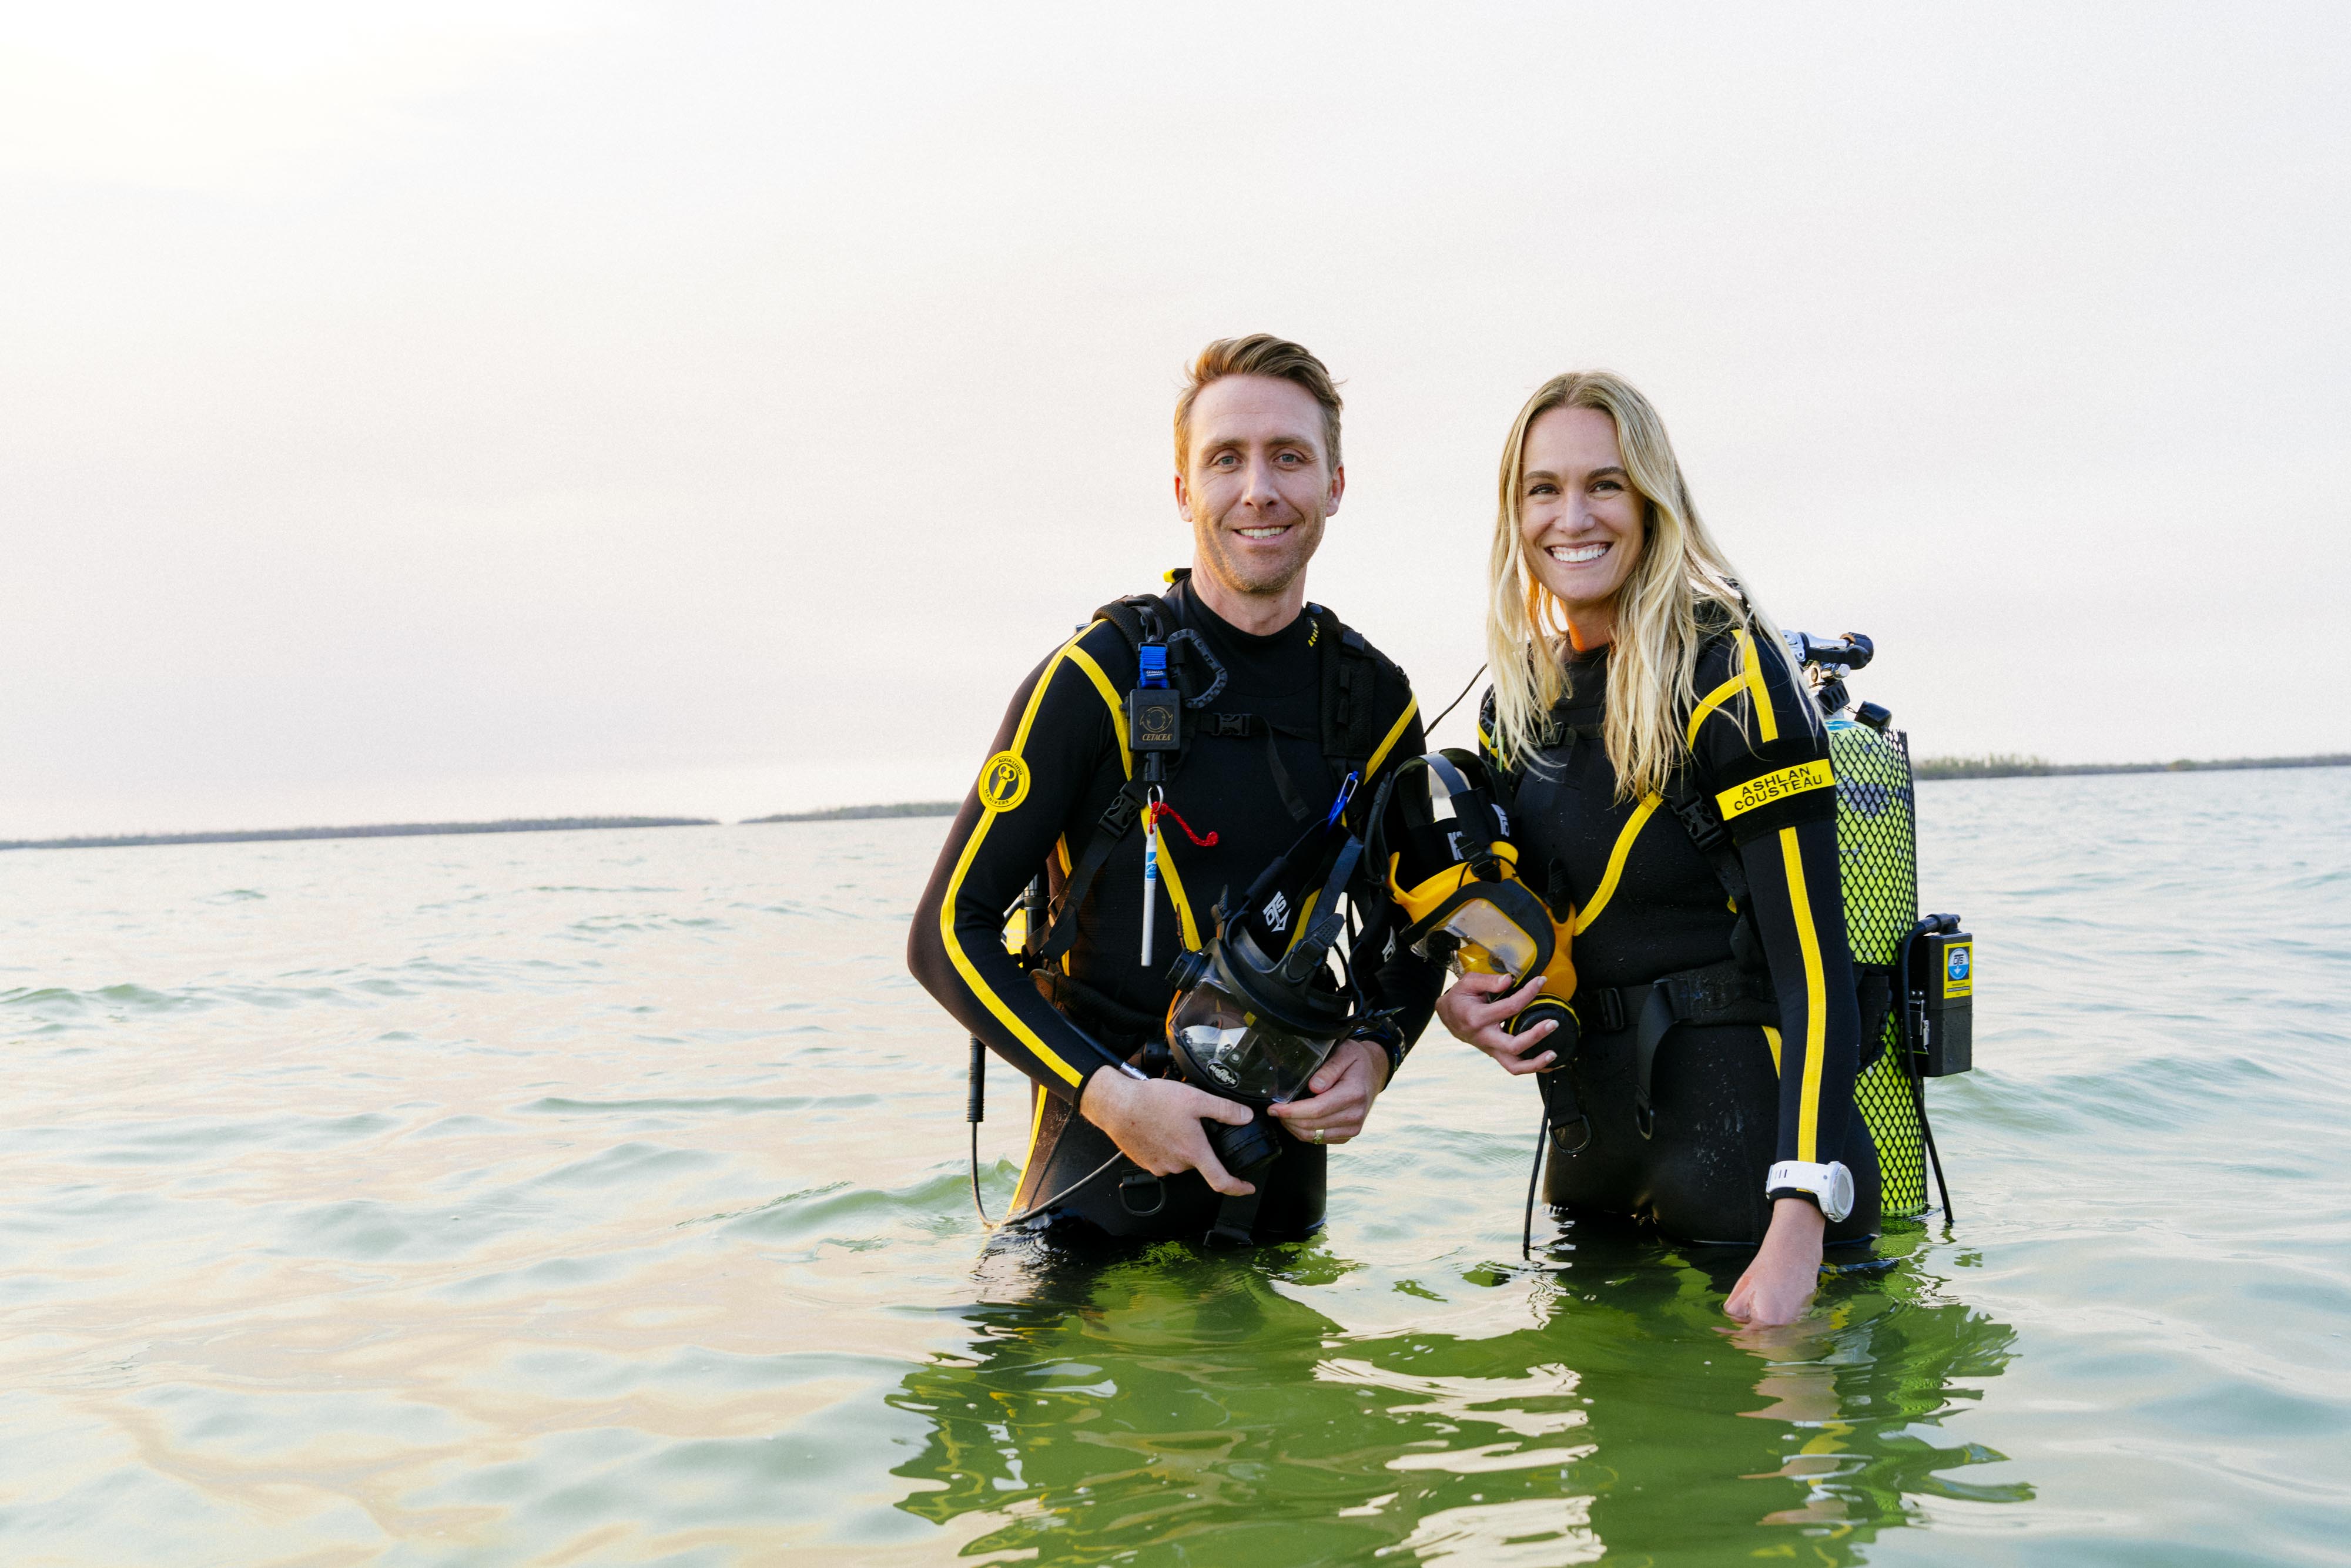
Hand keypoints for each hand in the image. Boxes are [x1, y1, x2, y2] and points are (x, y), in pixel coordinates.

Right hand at [1078, 1070, 1256, 1195]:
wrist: (1116, 1106)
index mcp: (1193, 1152)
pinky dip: (1166, 1145)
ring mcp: (1160, 1166)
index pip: (1221, 1181)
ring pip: (1181, 1158)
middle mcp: (1177, 1164)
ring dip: (1181, 1143)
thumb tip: (1245, 1117)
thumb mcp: (1195, 1099)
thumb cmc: (1151, 1102)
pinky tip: (1159, 1127)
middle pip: (1199, 1161)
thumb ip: (1225, 1109)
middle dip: (1200, 1144)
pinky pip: (1164, 1157)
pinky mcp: (1146, 1163)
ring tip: (1171, 1121)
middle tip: (1191, 1122)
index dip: (1238, 1187)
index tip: (1247, 1187)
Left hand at [1267, 1037, 1388, 1144]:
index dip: (1292, 1111)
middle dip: (1288, 1119)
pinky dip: (1303, 1131)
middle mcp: (1355, 1115)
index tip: (1274, 1108)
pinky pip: (1318, 1139)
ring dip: (1293, 1127)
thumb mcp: (1344, 1053)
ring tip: (1283, 1114)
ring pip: (1313, 1136)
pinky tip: (1296, 1119)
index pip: (1317, 1109)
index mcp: (1354, 1094)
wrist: (1373, 1073)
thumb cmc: (1356, 1061)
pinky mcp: (1347, 1135)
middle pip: (1312, 1125)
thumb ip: (1329, 1068)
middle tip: (1274, 1109)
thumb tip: (1314, 1086)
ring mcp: (1352, 1128)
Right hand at [1434, 972, 1557, 1075]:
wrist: (1447, 1015)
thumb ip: (1488, 980)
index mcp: (1477, 1018)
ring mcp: (1489, 1049)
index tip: (1540, 982)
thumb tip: (1509, 980)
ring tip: (1553, 1054)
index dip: (1528, 993)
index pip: (1510, 1007)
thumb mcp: (1468, 983)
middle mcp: (1483, 1037)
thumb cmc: (1459, 998)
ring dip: (1536, 1062)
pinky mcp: (1494, 1053)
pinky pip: (1514, 1066)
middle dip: (1536, 1035)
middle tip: (1553, 1023)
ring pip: (1514, 1066)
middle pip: (1514, 1045)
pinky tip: (1548, 1063)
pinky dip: (1532, 1067)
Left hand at [1724, 1197, 1825, 1325]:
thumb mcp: (1742, 1287)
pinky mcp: (1804, 1309)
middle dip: (1747, 1330)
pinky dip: (1774, 1315)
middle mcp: (1783, 1323)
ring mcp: (1796, 1317)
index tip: (1719, 1331)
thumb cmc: (1767, 1265)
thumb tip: (1735, 1321)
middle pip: (1761, 1336)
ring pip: (1774, 1328)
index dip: (1731, 1334)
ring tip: (1753, 1306)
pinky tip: (1769, 1300)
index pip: (1746, 1336)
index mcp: (1766, 1319)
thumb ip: (1735, 1309)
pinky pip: (1785, 1319)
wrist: (1795, 1248)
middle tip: (1735, 1322)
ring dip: (1761, 1323)